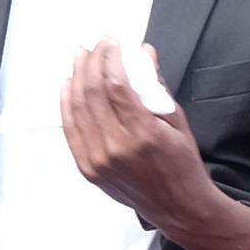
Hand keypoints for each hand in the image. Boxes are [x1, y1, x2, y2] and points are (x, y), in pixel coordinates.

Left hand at [64, 41, 220, 239]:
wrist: (178, 207)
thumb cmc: (182, 165)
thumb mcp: (177, 121)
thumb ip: (156, 86)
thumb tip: (143, 53)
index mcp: (143, 133)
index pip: (116, 84)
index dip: (110, 58)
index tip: (112, 43)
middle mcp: (116, 147)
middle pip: (93, 92)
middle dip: (92, 62)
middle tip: (95, 45)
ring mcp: (98, 160)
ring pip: (78, 108)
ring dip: (77, 77)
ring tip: (81, 57)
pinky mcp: (88, 168)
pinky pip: (71, 129)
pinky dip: (67, 104)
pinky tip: (69, 85)